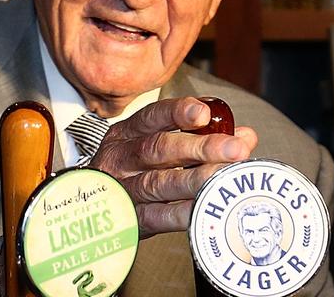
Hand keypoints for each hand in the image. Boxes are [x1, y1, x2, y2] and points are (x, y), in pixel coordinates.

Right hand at [89, 96, 256, 238]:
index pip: (152, 117)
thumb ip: (198, 138)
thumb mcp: (152, 146)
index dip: (178, 112)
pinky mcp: (128, 220)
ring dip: (196, 179)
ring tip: (225, 177)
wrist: (89, 208)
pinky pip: (157, 216)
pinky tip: (205, 208)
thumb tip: (245, 136)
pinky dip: (183, 212)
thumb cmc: (131, 172)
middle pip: (158, 148)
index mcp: (126, 134)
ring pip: (159, 182)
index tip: (204, 113)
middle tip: (235, 149)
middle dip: (200, 147)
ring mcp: (122, 189)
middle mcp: (120, 158)